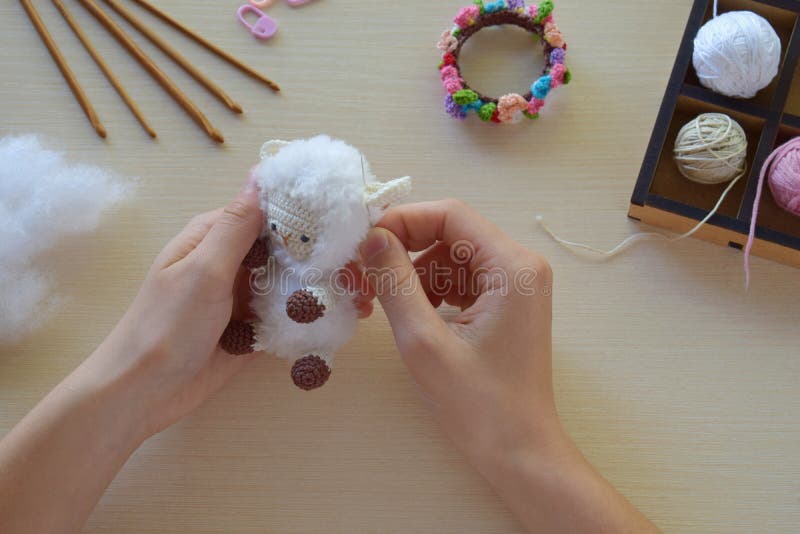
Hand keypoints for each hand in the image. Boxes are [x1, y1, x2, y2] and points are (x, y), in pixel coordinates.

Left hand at [69, 179, 374, 438]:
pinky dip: (310, 315)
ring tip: (365, 296)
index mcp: (213, 238)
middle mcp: (230, 262)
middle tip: (367, 267)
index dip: (305, 215)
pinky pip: (286, 315)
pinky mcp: (251, 328)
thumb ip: (236, 227)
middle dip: (323, 256)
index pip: (267, 213)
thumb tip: (259, 177)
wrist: (143, 393)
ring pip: (289, 282)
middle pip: (284, 249)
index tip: (347, 219)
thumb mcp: (203, 270)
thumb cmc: (166, 326)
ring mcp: (241, 297)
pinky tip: (345, 317)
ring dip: (322, 287)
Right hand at [360, 200, 655, 531]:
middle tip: (362, 277)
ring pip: (452, 257)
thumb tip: (370, 238)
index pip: (450, 215)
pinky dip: (431, 290)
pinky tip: (412, 315)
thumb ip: (395, 282)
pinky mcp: (506, 305)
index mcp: (512, 266)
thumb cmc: (478, 405)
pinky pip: (461, 280)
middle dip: (404, 250)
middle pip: (451, 233)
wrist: (519, 453)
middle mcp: (520, 266)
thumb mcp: (424, 341)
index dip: (402, 221)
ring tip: (381, 303)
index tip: (363, 246)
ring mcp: (516, 286)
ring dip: (413, 273)